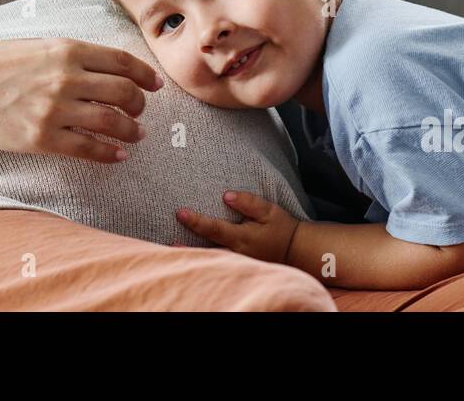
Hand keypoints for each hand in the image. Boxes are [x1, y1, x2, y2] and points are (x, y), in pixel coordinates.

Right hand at [0, 38, 163, 163]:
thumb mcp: (37, 45)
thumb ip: (72, 55)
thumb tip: (109, 68)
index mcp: (66, 49)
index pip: (121, 61)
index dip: (145, 74)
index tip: (155, 83)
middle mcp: (65, 78)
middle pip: (124, 92)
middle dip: (141, 104)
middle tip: (142, 110)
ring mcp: (54, 109)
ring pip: (112, 122)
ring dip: (131, 130)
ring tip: (136, 133)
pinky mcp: (41, 138)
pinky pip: (88, 149)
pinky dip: (109, 153)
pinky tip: (117, 155)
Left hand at [176, 190, 301, 263]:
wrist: (297, 251)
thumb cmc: (282, 228)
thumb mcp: (269, 211)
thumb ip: (248, 202)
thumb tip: (226, 196)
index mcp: (242, 237)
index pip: (214, 228)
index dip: (196, 221)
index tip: (180, 213)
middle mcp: (236, 252)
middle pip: (206, 250)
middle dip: (186, 247)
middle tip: (166, 244)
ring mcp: (238, 262)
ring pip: (211, 259)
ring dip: (192, 256)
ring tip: (172, 251)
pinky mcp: (240, 267)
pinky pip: (218, 264)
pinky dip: (205, 261)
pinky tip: (193, 258)